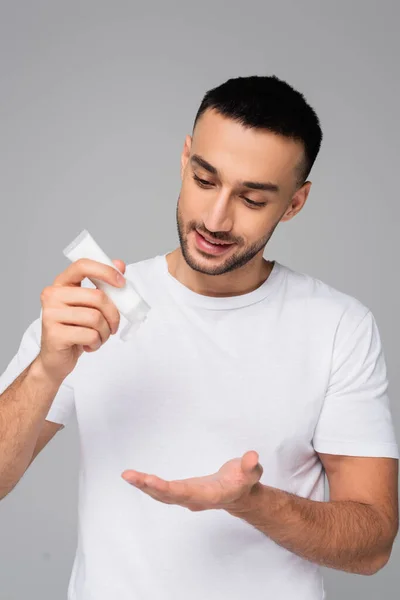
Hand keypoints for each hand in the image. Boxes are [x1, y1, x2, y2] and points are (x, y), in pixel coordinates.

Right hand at [38, 257, 125, 384]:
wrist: (56, 359)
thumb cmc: (75, 329)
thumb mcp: (89, 306)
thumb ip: (103, 285)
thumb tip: (120, 264)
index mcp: (61, 283)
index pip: (82, 265)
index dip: (105, 271)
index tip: (121, 283)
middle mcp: (52, 295)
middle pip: (97, 297)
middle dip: (113, 314)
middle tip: (113, 326)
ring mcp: (50, 314)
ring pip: (95, 318)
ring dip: (105, 332)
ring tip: (100, 337)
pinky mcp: (54, 334)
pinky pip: (90, 335)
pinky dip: (97, 343)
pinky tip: (90, 346)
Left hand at [121, 450, 262, 511]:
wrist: (242, 494)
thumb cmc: (245, 481)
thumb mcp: (252, 472)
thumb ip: (251, 466)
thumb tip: (251, 456)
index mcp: (210, 495)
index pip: (185, 493)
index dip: (167, 488)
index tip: (151, 481)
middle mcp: (195, 499)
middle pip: (168, 496)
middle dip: (149, 487)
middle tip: (131, 476)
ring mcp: (187, 497)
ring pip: (162, 494)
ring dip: (144, 486)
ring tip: (127, 476)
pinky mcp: (182, 492)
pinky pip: (162, 490)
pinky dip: (148, 484)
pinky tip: (136, 478)